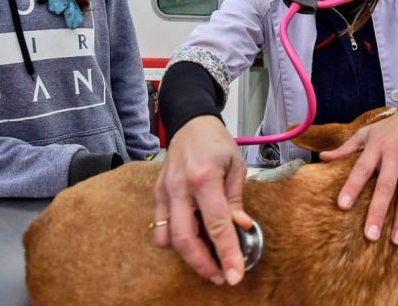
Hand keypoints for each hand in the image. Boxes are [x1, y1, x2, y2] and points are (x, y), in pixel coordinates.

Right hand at [152, 115, 252, 284]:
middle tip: (221, 276)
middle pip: (185, 239)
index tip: (235, 274)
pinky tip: (194, 239)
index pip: (216, 224)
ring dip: (188, 255)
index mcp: (204, 177)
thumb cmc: (216, 142)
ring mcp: (164, 192)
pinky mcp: (156, 195)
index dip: (227, 253)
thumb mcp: (236, 165)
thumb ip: (236, 199)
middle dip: (203, 264)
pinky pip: (161, 228)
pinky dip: (176, 241)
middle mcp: (179, 187)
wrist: (190, 122)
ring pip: (168, 238)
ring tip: (209, 260)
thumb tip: (241, 227)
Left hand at [320, 107, 397, 244]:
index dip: (352, 186)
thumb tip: (322, 157)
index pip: (362, 168)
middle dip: (378, 211)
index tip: (343, 206)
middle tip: (370, 235)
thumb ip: (345, 148)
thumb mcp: (365, 133)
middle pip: (386, 186)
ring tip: (397, 240)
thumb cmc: (387, 130)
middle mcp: (395, 155)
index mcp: (376, 147)